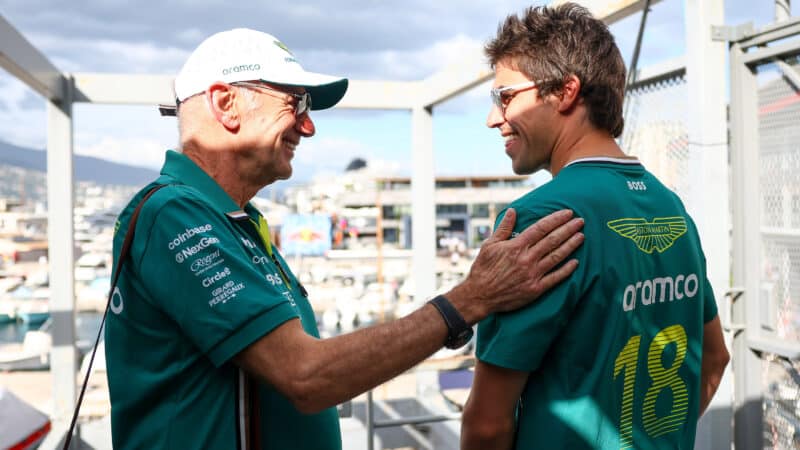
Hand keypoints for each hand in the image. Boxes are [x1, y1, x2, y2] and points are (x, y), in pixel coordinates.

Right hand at [448, 208, 583, 322]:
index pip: (540, 228)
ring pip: (557, 257)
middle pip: (552, 240)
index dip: (556, 219)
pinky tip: (576, 262)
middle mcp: (527, 259)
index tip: (567, 213)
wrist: (480, 296)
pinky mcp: (535, 289)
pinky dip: (566, 270)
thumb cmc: (483, 269)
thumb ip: (503, 228)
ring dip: (571, 245)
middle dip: (568, 229)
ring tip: (581, 236)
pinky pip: (555, 278)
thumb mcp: (489, 245)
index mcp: (516, 246)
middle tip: (580, 221)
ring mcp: (532, 274)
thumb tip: (513, 211)